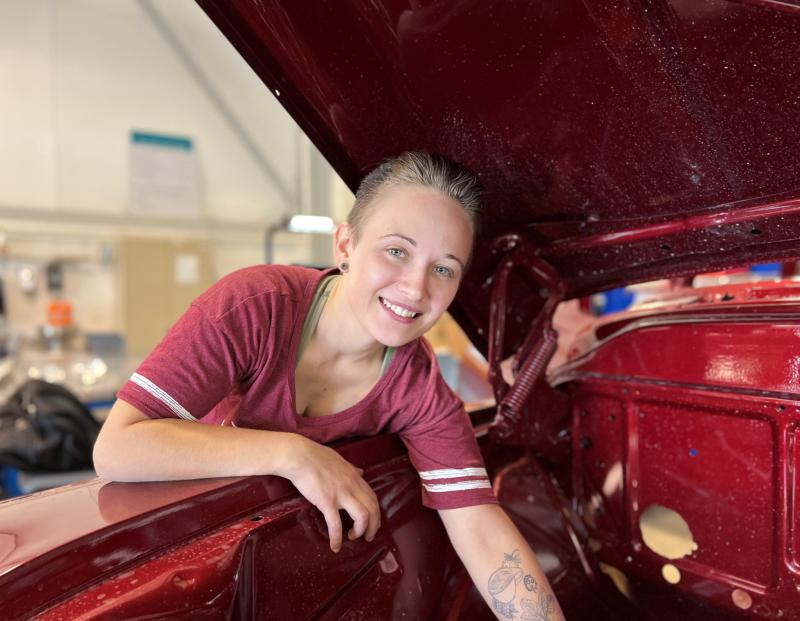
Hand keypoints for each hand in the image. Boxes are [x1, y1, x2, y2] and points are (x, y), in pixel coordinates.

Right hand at [285, 435, 380, 552]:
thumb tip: (362, 472)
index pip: (373, 498)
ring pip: (362, 517)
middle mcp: (352, 485)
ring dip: (360, 531)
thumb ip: (352, 468)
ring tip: (353, 538)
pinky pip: (336, 524)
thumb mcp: (340, 460)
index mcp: (355, 476)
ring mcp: (341, 494)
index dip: (376, 513)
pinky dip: (337, 538)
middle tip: (367, 536)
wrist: (299, 456)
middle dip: (373, 526)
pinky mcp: (327, 501)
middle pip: (373, 509)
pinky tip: (335, 546)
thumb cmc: (315, 456)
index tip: (373, 523)